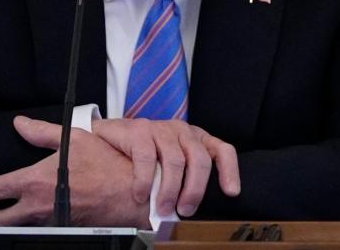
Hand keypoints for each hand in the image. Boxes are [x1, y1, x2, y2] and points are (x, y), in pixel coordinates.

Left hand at [0, 116, 147, 227]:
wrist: (132, 194)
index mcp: (34, 181)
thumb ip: (42, 132)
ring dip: (3, 225)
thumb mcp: (74, 139)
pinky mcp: (64, 228)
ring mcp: (50, 221)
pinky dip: (28, 225)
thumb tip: (19, 123)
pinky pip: (39, 228)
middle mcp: (37, 206)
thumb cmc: (107, 164)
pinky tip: (29, 220)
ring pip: (17, 227)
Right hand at [91, 118, 239, 217]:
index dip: (230, 171)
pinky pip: (146, 158)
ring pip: (175, 161)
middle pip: (199, 159)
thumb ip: (185, 180)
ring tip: (163, 208)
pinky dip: (145, 181)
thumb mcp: (170, 166)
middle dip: (195, 189)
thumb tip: (193, 212)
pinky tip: (140, 195)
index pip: (222, 150)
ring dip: (170, 190)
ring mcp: (161, 128)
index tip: (230, 192)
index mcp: (196, 139)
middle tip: (186, 210)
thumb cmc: (145, 157)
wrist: (109, 138)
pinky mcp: (139, 130)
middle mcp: (182, 131)